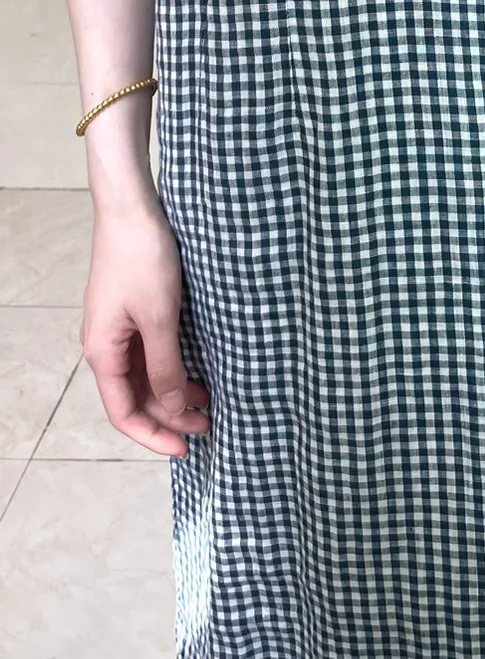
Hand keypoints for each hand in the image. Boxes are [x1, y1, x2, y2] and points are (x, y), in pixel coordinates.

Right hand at [80, 195, 209, 457]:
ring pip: (145, 376)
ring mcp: (119, 328)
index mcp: (103, 352)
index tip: (185, 449)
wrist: (132, 208)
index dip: (154, 435)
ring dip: (173, 393)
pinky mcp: (134, 312)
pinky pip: (150, 353)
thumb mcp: (160, 318)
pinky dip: (172, 369)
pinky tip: (197, 372)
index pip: (124, 412)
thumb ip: (165, 366)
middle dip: (169, 417)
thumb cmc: (142, 258)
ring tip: (208, 405)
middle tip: (208, 427)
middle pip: (136, 398)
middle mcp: (106, 345)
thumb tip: (172, 407)